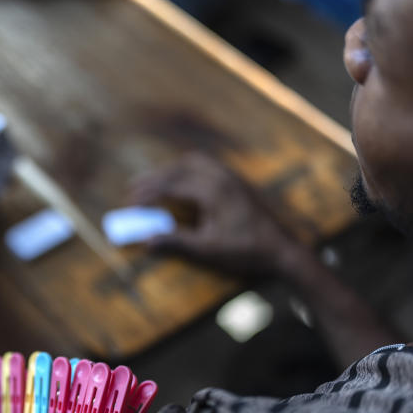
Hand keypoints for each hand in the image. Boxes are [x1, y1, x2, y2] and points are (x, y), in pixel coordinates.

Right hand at [131, 153, 300, 277]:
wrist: (282, 250)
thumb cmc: (245, 251)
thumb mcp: (208, 250)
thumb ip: (177, 242)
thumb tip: (146, 241)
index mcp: (213, 191)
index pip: (171, 185)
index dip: (148, 194)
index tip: (130, 203)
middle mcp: (222, 177)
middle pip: (180, 167)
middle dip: (155, 177)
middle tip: (134, 188)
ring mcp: (232, 178)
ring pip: (195, 161)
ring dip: (172, 170)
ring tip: (156, 183)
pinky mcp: (239, 183)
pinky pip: (208, 166)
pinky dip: (188, 170)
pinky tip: (184, 184)